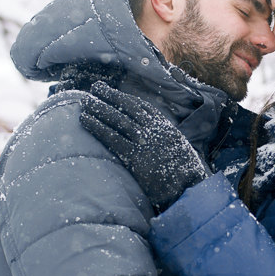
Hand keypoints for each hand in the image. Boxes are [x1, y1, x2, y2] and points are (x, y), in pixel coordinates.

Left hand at [79, 81, 209, 211]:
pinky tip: (85, 119)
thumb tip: (159, 143)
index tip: (114, 93)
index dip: (126, 98)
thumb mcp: (181, 151)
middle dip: (110, 95)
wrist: (189, 188)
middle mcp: (154, 130)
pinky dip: (96, 126)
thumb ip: (168, 143)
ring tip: (86, 101)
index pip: (143, 107)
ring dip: (99, 107)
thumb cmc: (187, 176)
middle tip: (96, 87)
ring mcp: (143, 142)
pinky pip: (111, 137)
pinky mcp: (133, 156)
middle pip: (128, 107)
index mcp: (166, 128)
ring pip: (117, 118)